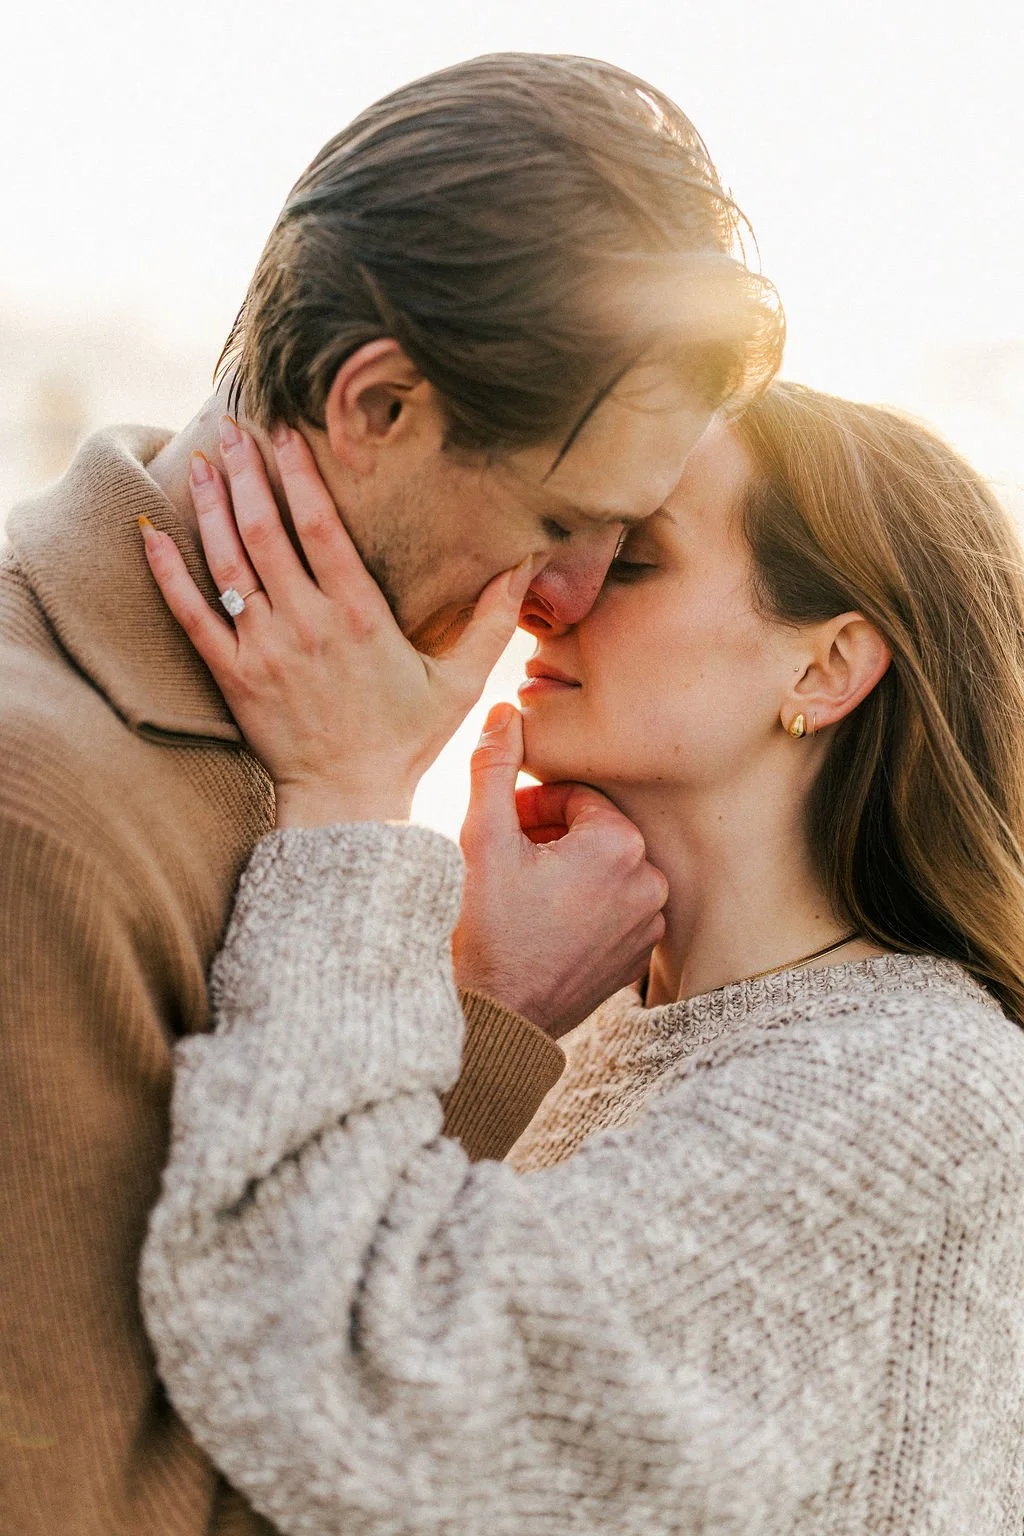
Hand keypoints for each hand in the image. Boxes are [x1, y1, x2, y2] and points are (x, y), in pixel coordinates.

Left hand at [140, 420, 537, 825]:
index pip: (322, 527)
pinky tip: (151, 535)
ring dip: (213, 507)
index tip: (286, 434)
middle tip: (233, 425)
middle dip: (249, 474)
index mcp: (359, 615)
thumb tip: (526, 564)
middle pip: (267, 531)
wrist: (348, 801)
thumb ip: (493, 619)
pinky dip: (168, 573)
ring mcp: (264, 648)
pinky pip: (191, 615)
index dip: (300, 475)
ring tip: (205, 461)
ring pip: (228, 563)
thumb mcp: (460, 682)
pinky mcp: (233, 675)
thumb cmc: (405, 740)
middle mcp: (306, 623)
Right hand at [453, 704, 668, 1037]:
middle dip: (550, 836)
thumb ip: (495, 765)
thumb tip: (506, 709)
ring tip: (523, 893)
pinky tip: (543, 926)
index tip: (503, 828)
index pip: (578, 796)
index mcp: (620, 843)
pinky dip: (583, 908)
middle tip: (507, 859)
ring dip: (566, 870)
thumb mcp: (482, 837)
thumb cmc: (484, 928)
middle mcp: (649, 881)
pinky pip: (615, 910)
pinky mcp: (639, 957)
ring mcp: (648, 923)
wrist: (495, 1018)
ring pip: (605, 870)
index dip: (533, 806)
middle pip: (595, 832)